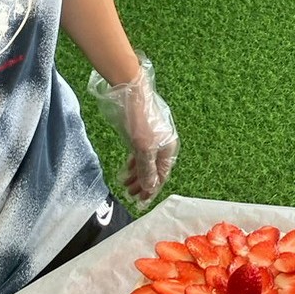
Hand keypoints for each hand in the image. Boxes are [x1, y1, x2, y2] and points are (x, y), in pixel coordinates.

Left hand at [89, 54, 178, 208]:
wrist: (131, 92)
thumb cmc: (141, 119)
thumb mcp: (143, 148)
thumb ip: (147, 169)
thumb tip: (151, 188)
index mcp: (169, 149)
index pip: (162, 176)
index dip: (152, 189)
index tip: (141, 201)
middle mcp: (163, 145)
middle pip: (154, 170)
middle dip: (143, 184)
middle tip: (130, 194)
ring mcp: (152, 139)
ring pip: (146, 162)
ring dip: (137, 175)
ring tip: (125, 184)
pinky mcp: (141, 133)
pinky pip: (140, 154)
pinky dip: (133, 163)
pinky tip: (126, 170)